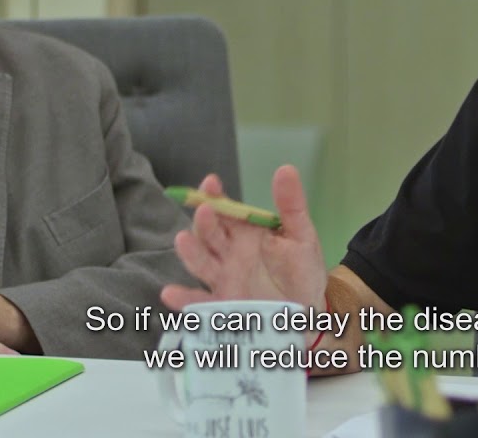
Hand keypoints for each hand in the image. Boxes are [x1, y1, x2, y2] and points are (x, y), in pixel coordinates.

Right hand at [161, 165, 326, 313]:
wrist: (307, 308)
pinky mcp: (223, 303)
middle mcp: (227, 252)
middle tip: (204, 210)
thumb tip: (286, 169)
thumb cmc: (301, 267)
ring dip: (191, 252)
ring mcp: (223, 277)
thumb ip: (291, 205)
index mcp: (244, 231)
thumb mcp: (301, 235)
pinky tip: (171, 293)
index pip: (225, 210)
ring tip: (183, 240)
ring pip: (202, 262)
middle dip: (205, 221)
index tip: (211, 182)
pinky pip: (201, 301)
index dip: (215, 196)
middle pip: (210, 233)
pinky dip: (185, 299)